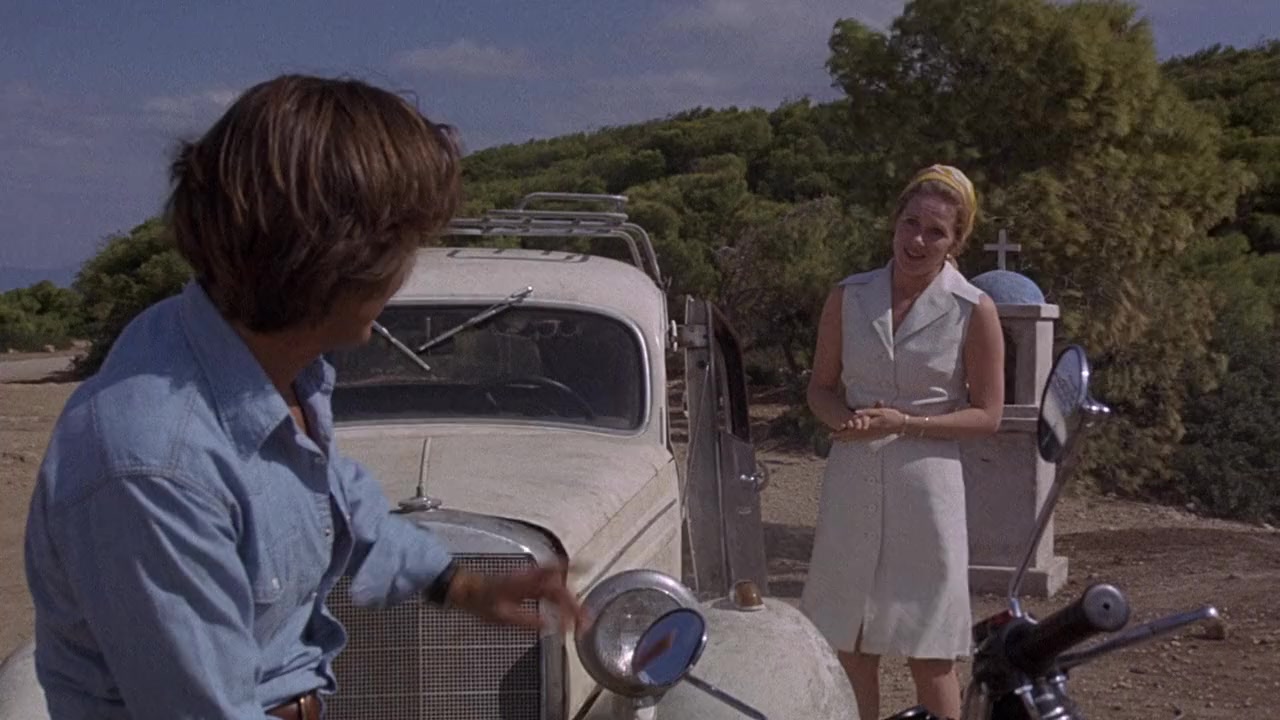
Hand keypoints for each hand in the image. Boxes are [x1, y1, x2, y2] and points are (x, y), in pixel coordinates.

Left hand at [446, 563, 586, 631]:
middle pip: (562, 584)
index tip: (578, 622)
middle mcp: (531, 575)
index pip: (556, 594)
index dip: (570, 607)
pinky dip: (565, 579)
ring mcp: (531, 573)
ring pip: (559, 576)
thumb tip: (550, 625)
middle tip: (585, 618)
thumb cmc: (483, 602)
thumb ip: (527, 620)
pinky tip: (569, 586)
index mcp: (527, 585)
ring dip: (573, 589)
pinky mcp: (529, 575)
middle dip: (576, 602)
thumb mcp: (502, 617)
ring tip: (583, 605)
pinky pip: (552, 573)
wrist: (469, 588)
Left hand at [829, 401, 908, 440]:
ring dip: (846, 439)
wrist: (902, 425)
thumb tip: (855, 413)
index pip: (852, 430)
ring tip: (836, 439)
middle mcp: (868, 433)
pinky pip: (861, 439)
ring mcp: (871, 436)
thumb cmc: (892, 416)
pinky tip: (849, 440)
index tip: (833, 432)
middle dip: (841, 437)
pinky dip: (854, 440)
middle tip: (830, 437)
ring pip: (856, 438)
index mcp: (868, 426)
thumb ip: (867, 412)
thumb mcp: (880, 411)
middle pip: (852, 436)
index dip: (842, 431)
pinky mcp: (874, 436)